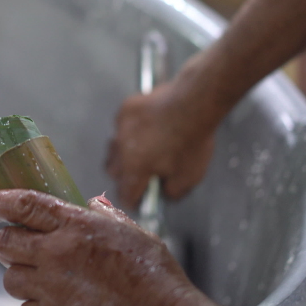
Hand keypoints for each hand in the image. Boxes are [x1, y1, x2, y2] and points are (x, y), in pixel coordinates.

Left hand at [0, 190, 222, 305]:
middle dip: (7, 242)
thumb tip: (90, 205)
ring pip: (10, 278)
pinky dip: (33, 303)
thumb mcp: (130, 230)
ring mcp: (54, 288)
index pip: (22, 204)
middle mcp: (58, 254)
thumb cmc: (153, 274)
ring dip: (20, 275)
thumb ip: (104, 216)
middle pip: (4, 243)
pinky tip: (51, 299)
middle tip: (18, 244)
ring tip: (39, 275)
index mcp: (76, 225)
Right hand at [107, 81, 216, 207]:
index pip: (125, 195)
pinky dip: (129, 132)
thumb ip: (172, 192)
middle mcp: (121, 150)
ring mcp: (120, 128)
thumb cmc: (191, 141)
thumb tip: (164, 193)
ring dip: (123, 154)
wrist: (192, 103)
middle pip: (113, 172)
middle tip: (140, 175)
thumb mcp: (189, 177)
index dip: (133, 201)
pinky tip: (145, 128)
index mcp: (134, 169)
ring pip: (113, 148)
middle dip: (124, 177)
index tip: (139, 201)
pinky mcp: (125, 110)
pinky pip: (120, 127)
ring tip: (140, 151)